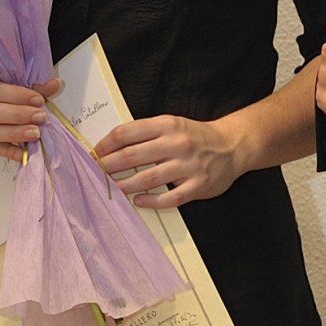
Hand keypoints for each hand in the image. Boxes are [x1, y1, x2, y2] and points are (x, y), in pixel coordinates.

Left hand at [93, 116, 243, 208]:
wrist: (232, 146)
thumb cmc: (195, 137)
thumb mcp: (172, 124)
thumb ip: (145, 133)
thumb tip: (111, 146)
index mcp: (167, 125)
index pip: (127, 133)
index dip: (106, 144)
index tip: (94, 153)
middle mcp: (177, 143)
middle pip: (132, 156)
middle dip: (108, 166)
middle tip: (95, 173)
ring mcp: (188, 166)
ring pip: (147, 179)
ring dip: (125, 186)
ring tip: (112, 189)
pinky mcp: (198, 186)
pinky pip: (169, 198)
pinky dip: (150, 201)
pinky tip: (138, 201)